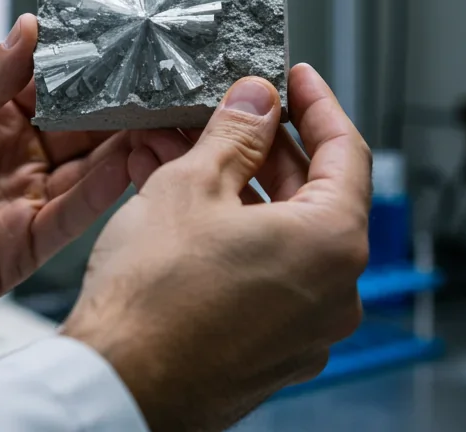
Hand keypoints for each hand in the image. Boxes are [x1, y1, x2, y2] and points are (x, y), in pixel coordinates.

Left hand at [0, 14, 135, 353]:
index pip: (51, 81)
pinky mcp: (28, 244)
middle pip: (85, 122)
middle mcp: (15, 154)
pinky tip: (133, 160)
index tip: (126, 38)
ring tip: (163, 114)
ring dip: (129, 140)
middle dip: (124, 100)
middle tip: (164, 77)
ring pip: (92, 164)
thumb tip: (26, 31)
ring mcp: (25, 198)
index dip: (88, 61)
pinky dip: (108, 188)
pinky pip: (77, 212)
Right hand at [62, 65, 371, 431]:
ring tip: (182, 154)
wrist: (118, 387)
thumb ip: (236, 134)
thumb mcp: (192, 185)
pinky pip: (264, 275)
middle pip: (312, 195)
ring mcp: (306, 329)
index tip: (296, 78)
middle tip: (224, 113)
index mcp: (334, 244)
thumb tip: (257, 102)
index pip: (347, 151)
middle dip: (261, 147)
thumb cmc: (153, 299)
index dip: (317, 104)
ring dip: (236, 190)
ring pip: (280, 235)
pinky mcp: (271, 352)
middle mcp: (336, 293)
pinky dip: (233, 236)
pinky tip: (182, 209)